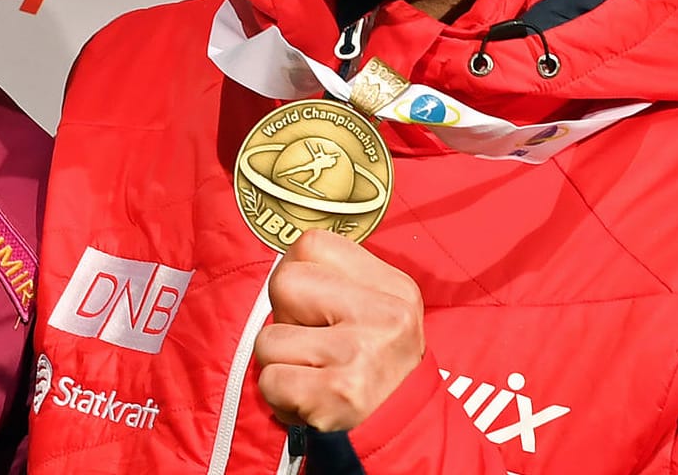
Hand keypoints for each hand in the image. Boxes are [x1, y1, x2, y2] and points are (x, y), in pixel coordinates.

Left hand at [253, 229, 424, 432]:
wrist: (409, 433)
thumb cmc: (378, 366)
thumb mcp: (381, 310)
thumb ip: (337, 280)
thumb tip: (282, 265)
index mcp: (394, 287)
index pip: (311, 244)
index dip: (297, 272)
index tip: (311, 303)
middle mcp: (383, 315)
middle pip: (284, 283)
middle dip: (284, 318)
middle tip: (312, 344)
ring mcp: (361, 354)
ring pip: (269, 338)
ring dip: (280, 364)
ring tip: (314, 377)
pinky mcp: (338, 395)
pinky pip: (270, 380)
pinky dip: (280, 398)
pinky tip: (311, 401)